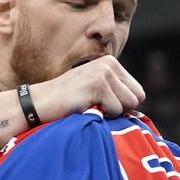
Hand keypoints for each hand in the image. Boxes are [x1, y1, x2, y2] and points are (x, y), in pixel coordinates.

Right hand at [30, 56, 144, 121]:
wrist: (39, 104)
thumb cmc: (68, 103)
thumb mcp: (95, 92)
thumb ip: (116, 94)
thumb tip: (140, 108)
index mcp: (111, 64)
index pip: (138, 93)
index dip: (122, 105)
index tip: (101, 104)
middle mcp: (109, 64)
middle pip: (137, 98)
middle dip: (119, 109)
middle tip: (95, 106)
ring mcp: (103, 72)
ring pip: (128, 104)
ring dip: (110, 112)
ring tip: (89, 105)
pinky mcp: (97, 84)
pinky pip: (115, 110)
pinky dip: (101, 115)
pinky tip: (83, 107)